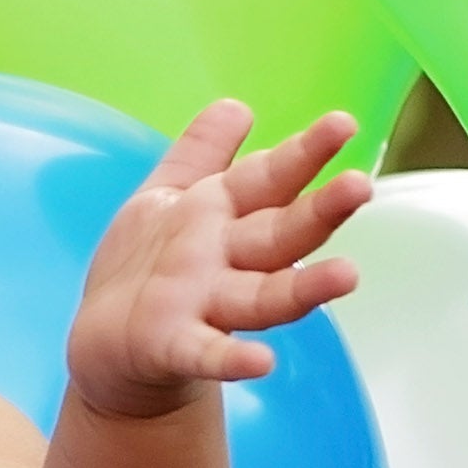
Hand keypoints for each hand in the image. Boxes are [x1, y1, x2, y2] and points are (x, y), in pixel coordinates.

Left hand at [63, 101, 370, 420]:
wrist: (108, 346)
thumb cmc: (146, 267)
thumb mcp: (169, 196)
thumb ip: (202, 152)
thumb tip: (239, 105)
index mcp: (222, 214)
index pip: (271, 178)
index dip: (305, 151)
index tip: (344, 123)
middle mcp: (226, 260)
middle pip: (281, 234)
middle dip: (322, 211)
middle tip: (359, 186)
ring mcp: (206, 305)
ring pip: (264, 296)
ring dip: (305, 289)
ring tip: (348, 276)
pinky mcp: (176, 346)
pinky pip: (208, 353)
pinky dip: (232, 358)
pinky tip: (261, 362)